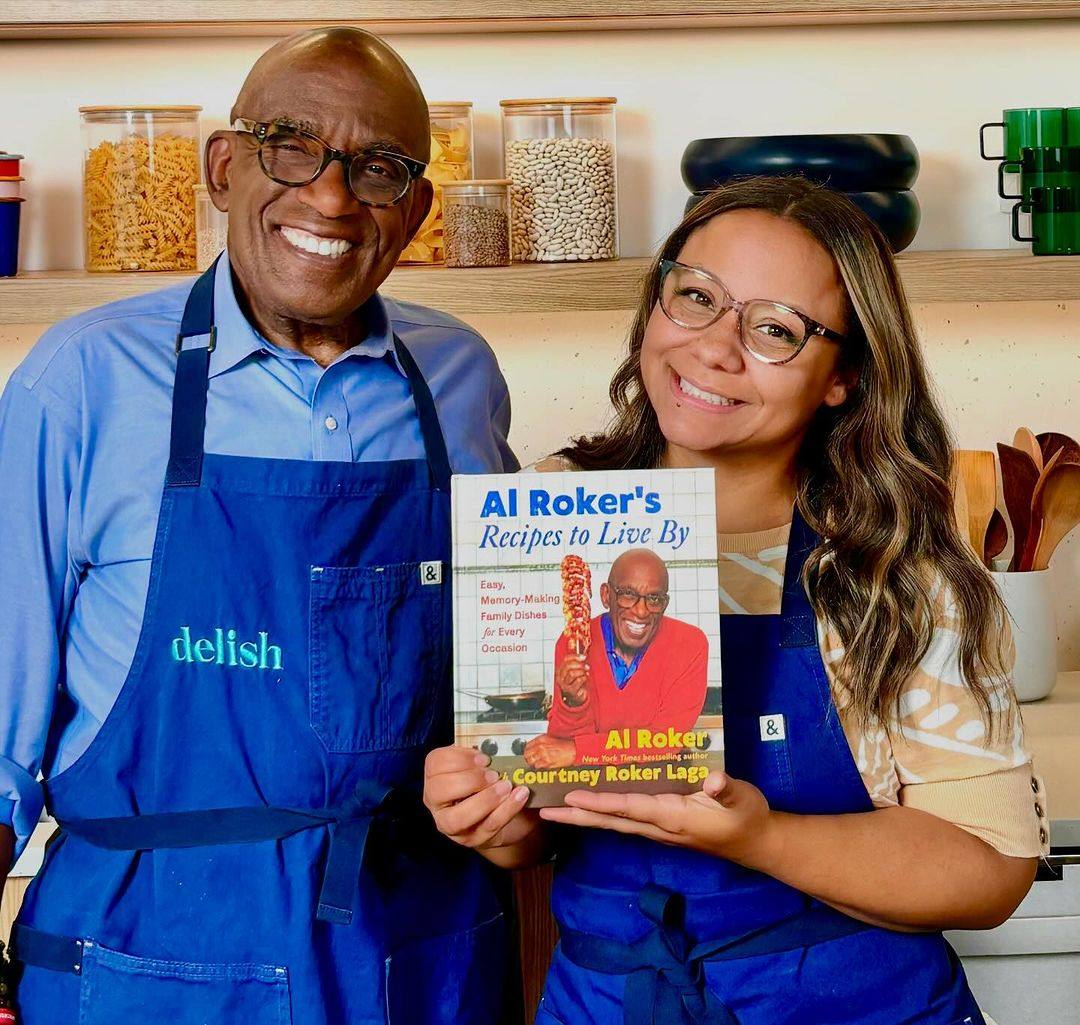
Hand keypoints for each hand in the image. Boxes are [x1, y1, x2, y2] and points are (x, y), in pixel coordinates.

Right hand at [424, 745, 537, 852]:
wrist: (498, 813)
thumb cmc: (485, 782)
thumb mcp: (478, 765)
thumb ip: (479, 756)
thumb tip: (493, 746)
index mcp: (435, 777)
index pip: (435, 764)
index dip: (459, 758)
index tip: (484, 757)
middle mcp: (436, 803)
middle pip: (439, 791)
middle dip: (469, 780)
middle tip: (493, 774)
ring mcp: (451, 825)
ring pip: (458, 817)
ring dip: (485, 800)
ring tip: (507, 786)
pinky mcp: (473, 839)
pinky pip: (488, 826)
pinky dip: (506, 810)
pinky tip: (520, 796)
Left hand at [524, 734, 576, 768]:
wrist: (573, 750)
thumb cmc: (564, 744)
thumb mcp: (550, 738)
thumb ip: (540, 742)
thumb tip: (532, 746)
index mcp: (541, 739)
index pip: (527, 746)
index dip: (526, 750)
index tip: (527, 752)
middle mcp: (541, 747)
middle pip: (527, 754)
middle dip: (528, 757)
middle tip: (530, 758)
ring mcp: (544, 755)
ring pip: (531, 762)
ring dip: (533, 763)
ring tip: (536, 762)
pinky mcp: (548, 763)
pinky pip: (538, 766)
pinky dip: (539, 766)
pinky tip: (543, 764)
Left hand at [539, 770, 773, 864]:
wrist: (756, 843)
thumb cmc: (746, 816)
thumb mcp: (741, 799)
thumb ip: (726, 789)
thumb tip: (714, 781)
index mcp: (673, 817)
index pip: (630, 808)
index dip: (601, 803)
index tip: (573, 796)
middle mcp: (659, 826)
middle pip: (611, 821)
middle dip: (578, 815)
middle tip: (544, 811)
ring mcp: (658, 830)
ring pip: (614, 823)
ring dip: (584, 816)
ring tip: (557, 808)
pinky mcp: (661, 827)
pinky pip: (625, 820)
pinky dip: (603, 813)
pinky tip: (590, 807)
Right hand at [555, 654, 588, 706]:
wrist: (577, 698)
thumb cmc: (576, 684)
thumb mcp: (575, 671)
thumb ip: (576, 662)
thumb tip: (580, 654)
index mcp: (560, 670)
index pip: (565, 660)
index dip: (575, 657)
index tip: (583, 657)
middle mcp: (560, 677)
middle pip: (568, 666)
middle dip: (579, 665)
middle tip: (586, 666)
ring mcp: (564, 685)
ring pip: (572, 673)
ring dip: (582, 672)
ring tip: (586, 673)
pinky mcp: (570, 691)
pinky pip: (578, 681)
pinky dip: (584, 678)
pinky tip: (585, 678)